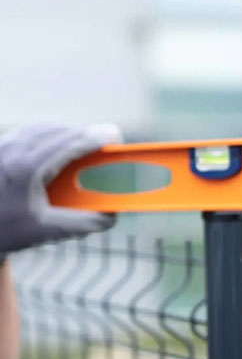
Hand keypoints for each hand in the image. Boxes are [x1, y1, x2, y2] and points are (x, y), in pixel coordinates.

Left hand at [0, 123, 120, 252]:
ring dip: (67, 131)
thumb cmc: (7, 230)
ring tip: (86, 141)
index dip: (95, 138)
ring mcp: (2, 146)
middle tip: (106, 140)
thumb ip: (83, 224)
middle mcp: (12, 151)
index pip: (69, 144)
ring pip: (42, 127)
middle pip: (58, 131)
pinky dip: (49, 133)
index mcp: (27, 169)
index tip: (114, 136)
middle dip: (85, 133)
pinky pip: (28, 131)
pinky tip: (58, 142)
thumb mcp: (48, 231)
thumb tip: (111, 218)